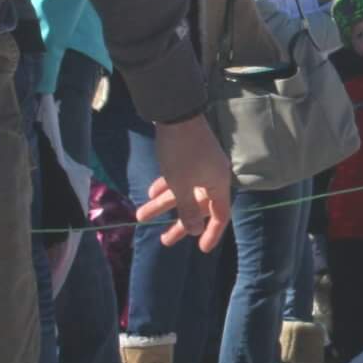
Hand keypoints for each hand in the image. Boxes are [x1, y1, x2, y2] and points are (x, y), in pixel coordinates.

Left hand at [139, 115, 232, 251]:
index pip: (221, 215)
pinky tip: (149, 192)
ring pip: (184, 191)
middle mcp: (213, 176)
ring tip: (141, 215)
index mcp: (218, 184)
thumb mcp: (181, 185)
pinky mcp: (190, 155)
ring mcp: (202, 165)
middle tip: (163, 241)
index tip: (201, 249)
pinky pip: (179, 177)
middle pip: (198, 206)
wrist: (176, 113)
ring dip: (163, 204)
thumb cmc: (181, 152)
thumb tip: (193, 230)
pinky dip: (166, 186)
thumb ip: (188, 210)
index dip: (211, 233)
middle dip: (178, 223)